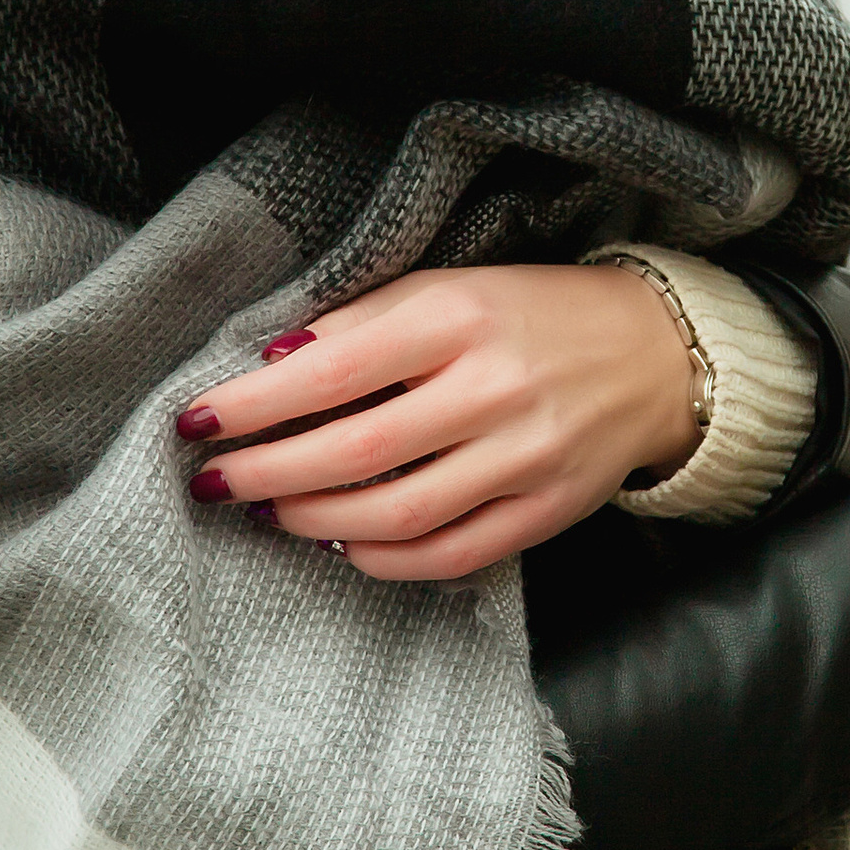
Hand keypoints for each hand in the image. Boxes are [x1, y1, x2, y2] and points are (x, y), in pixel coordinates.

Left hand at [173, 263, 702, 580]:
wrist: (653, 353)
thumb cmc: (530, 314)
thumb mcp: (447, 290)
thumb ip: (361, 323)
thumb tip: (270, 366)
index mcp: (460, 318)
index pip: (332, 372)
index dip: (253, 405)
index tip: (196, 421)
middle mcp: (494, 389)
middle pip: (354, 452)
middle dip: (267, 471)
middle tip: (216, 480)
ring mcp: (526, 458)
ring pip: (397, 515)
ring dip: (314, 519)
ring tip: (272, 508)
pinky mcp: (547, 511)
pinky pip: (449, 555)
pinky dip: (383, 560)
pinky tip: (344, 542)